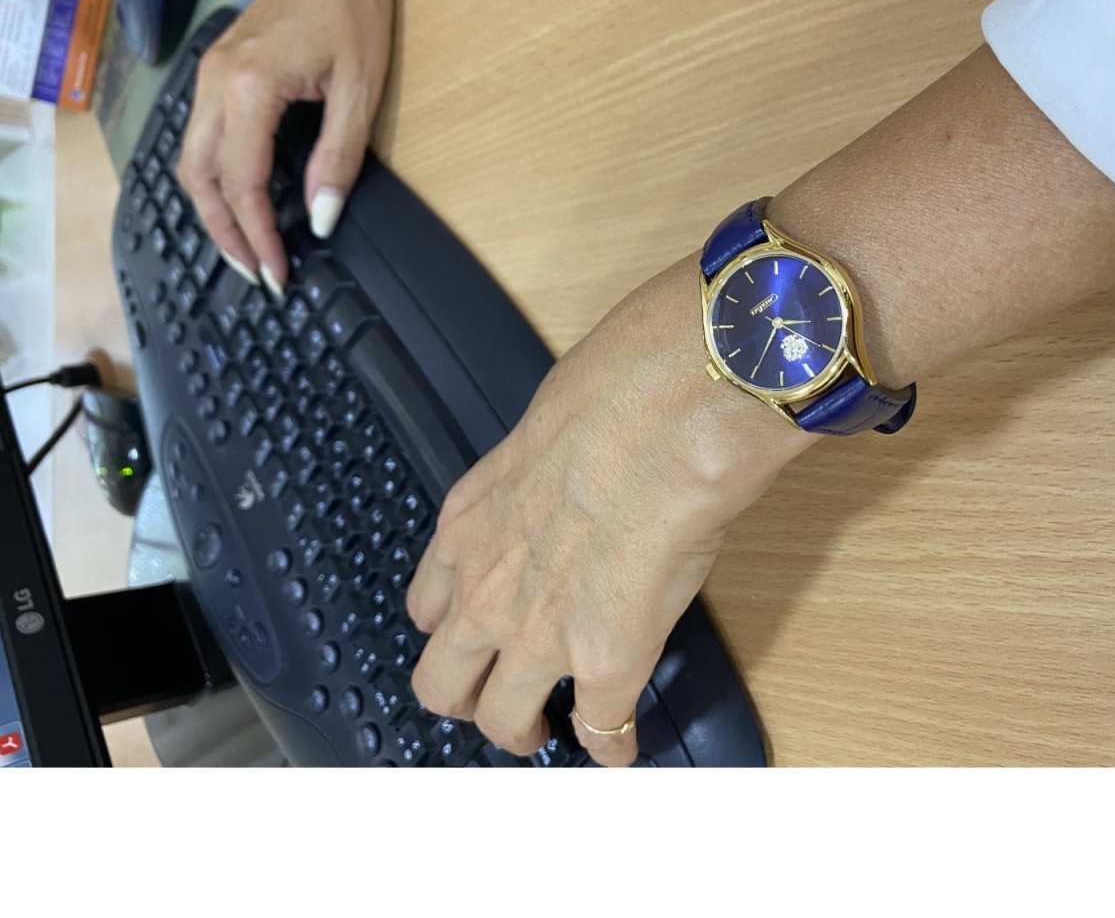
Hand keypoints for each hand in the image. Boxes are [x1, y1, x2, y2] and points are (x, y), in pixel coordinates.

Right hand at [177, 0, 394, 293]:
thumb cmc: (353, 10)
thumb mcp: (359, 93)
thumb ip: (338, 161)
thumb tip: (322, 219)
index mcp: (249, 88)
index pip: (243, 183)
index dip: (258, 234)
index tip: (278, 271)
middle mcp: (214, 83)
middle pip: (199, 179)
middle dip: (224, 233)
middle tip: (257, 272)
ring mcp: (209, 74)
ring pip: (190, 160)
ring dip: (213, 209)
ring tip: (245, 247)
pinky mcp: (217, 71)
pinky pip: (199, 137)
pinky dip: (213, 178)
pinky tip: (238, 199)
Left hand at [406, 253, 813, 764]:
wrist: (668, 407)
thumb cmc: (620, 387)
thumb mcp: (549, 424)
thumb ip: (546, 471)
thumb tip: (576, 473)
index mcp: (468, 522)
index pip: (429, 604)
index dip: (452, 631)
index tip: (475, 641)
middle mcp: (487, 586)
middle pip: (441, 680)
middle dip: (467, 697)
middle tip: (497, 697)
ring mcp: (539, 631)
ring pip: (500, 720)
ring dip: (523, 730)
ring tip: (549, 728)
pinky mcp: (606, 659)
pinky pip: (601, 728)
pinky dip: (612, 743)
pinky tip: (623, 744)